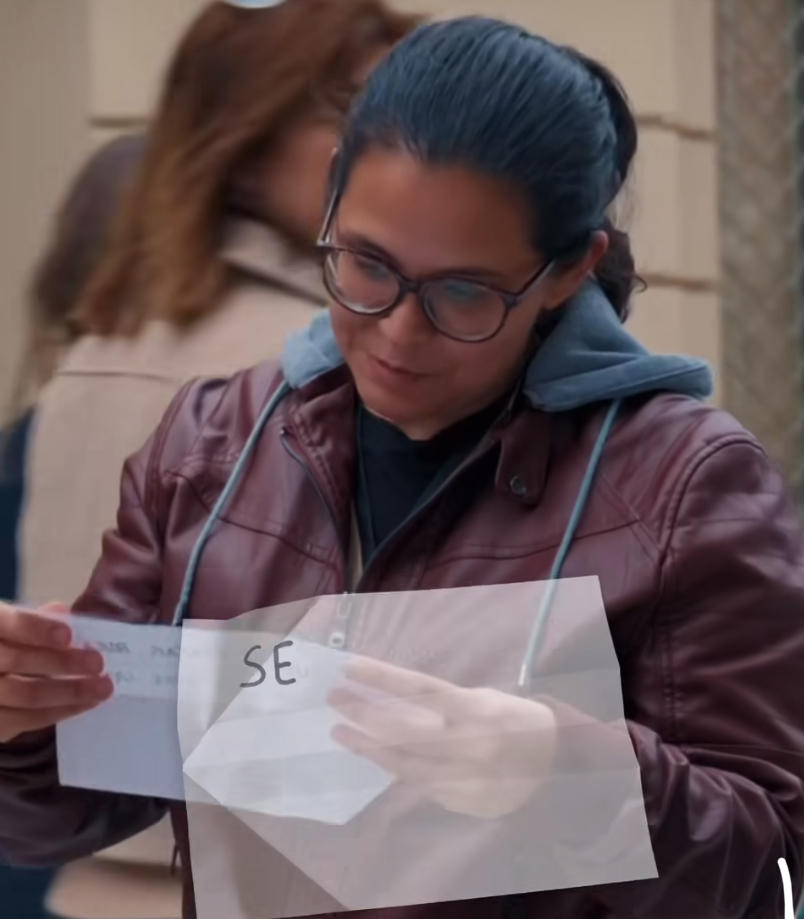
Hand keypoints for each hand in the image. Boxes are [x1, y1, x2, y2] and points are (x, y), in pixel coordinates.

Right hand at [0, 602, 112, 742]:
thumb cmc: (5, 644)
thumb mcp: (8, 625)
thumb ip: (31, 619)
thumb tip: (60, 612)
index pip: (6, 624)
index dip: (35, 629)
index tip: (67, 635)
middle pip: (16, 661)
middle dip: (61, 662)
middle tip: (98, 662)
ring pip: (23, 694)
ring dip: (68, 691)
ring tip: (103, 687)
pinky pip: (24, 720)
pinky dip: (58, 711)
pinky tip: (85, 703)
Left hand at [328, 658, 556, 818]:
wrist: (558, 768)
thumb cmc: (516, 721)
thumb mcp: (484, 700)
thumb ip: (442, 705)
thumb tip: (390, 701)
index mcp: (477, 710)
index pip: (420, 689)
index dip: (383, 677)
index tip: (350, 666)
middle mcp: (469, 745)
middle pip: (405, 729)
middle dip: (365, 713)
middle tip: (334, 699)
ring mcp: (464, 778)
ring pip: (405, 762)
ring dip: (368, 746)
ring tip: (339, 732)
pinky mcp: (461, 802)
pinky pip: (419, 783)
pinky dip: (394, 767)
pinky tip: (372, 756)